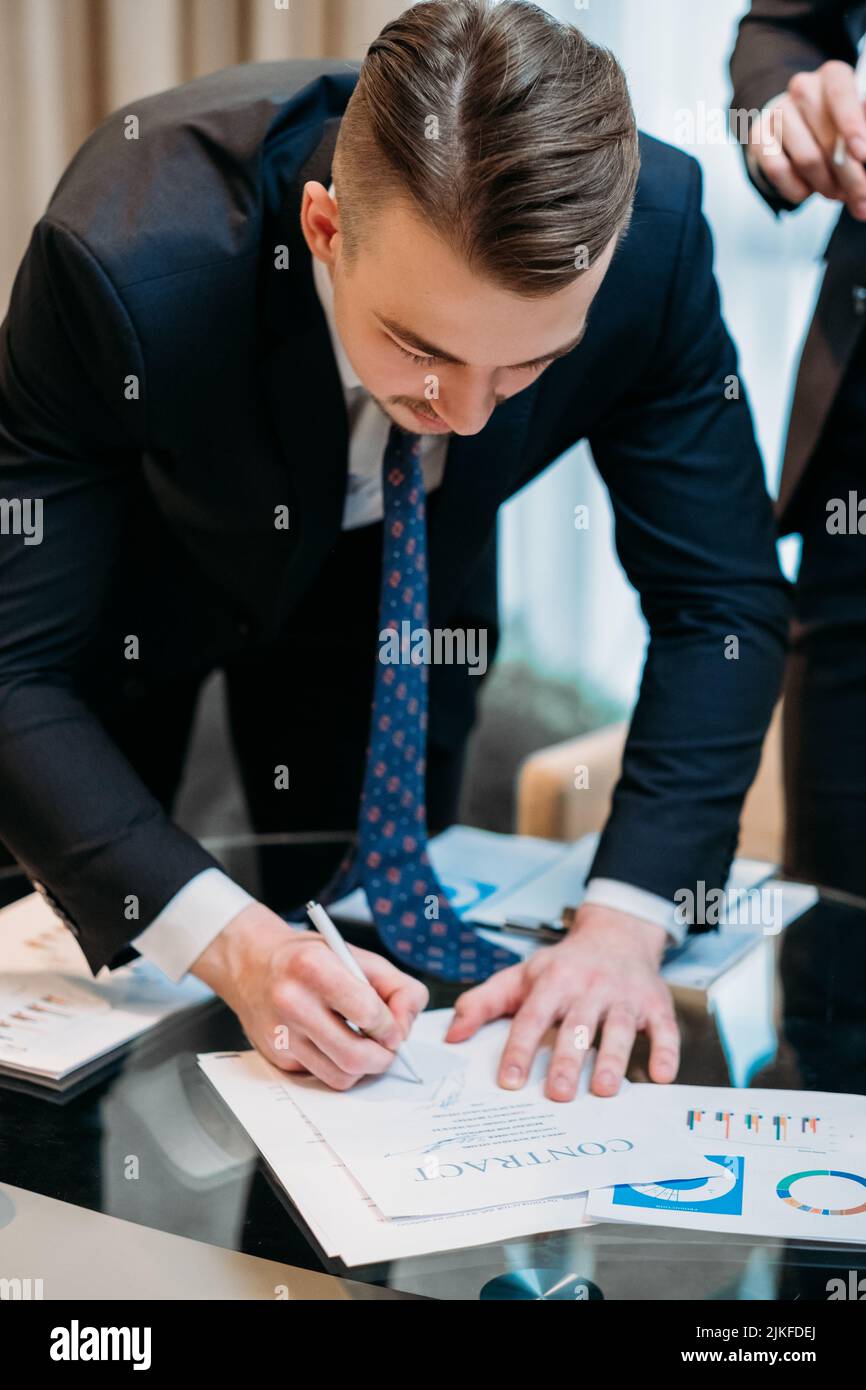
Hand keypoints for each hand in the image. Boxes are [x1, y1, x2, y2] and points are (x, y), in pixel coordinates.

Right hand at [190, 902, 428, 1089]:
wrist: (251, 965)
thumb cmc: (308, 959)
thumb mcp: (356, 955)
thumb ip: (397, 986)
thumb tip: (406, 1028)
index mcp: (314, 967)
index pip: (368, 1012)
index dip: (391, 1026)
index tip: (394, 1027)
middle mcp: (292, 1002)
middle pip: (355, 1056)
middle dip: (383, 1058)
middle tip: (387, 1048)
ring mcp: (281, 1034)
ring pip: (340, 1077)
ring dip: (363, 1069)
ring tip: (364, 1045)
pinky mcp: (276, 1056)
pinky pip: (321, 1076)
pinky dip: (337, 1066)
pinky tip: (333, 1043)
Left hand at [445, 904, 678, 1099]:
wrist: (616, 934)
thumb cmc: (564, 965)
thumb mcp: (521, 976)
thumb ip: (483, 1004)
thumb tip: (451, 1036)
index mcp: (553, 981)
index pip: (532, 1017)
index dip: (520, 1049)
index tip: (509, 1080)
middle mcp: (589, 987)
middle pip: (577, 1026)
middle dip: (569, 1061)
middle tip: (559, 1095)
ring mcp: (624, 995)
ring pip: (620, 1028)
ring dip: (614, 1060)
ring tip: (605, 1091)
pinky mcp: (655, 1003)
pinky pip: (663, 1028)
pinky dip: (666, 1052)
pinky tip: (662, 1077)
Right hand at [748, 61, 865, 215]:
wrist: (798, 128)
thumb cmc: (836, 126)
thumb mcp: (857, 124)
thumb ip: (862, 138)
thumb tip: (862, 156)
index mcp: (833, 76)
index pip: (841, 93)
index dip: (851, 124)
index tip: (861, 153)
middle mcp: (803, 87)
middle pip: (827, 138)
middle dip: (848, 174)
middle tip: (861, 195)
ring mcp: (778, 112)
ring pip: (806, 159)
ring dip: (826, 185)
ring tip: (837, 193)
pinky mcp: (758, 137)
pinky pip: (778, 171)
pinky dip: (798, 189)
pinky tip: (808, 190)